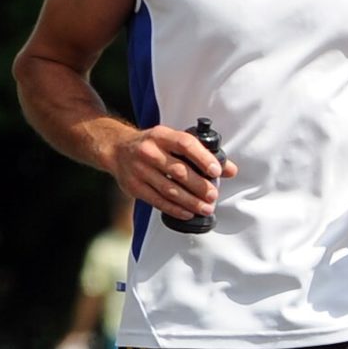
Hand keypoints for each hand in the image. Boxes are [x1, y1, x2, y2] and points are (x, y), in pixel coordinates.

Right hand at [110, 125, 236, 224]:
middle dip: (199, 186)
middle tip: (213, 195)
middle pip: (178, 171)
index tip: (217, 171)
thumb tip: (231, 170)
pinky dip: (174, 209)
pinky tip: (188, 213)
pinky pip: (157, 201)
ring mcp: (139, 170)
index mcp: (161, 136)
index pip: (185, 144)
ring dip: (190, 201)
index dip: (203, 158)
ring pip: (169, 189)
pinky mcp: (134, 187)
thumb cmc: (152, 145)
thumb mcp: (173, 140)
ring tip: (206, 208)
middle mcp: (149, 151)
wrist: (116, 149)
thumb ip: (201, 154)